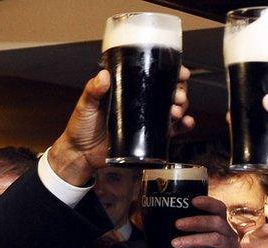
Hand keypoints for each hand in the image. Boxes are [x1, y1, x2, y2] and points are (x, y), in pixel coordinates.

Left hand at [48, 67, 192, 185]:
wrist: (80, 155)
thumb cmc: (80, 128)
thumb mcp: (85, 106)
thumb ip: (93, 91)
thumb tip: (104, 76)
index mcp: (127, 91)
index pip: (152, 76)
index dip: (170, 72)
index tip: (181, 73)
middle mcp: (139, 103)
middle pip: (167, 91)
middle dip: (179, 91)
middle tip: (177, 96)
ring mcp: (144, 120)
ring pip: (172, 109)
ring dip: (181, 107)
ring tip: (177, 111)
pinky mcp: (147, 138)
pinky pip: (170, 131)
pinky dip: (182, 126)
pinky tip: (187, 123)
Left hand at [174, 196, 240, 247]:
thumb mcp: (191, 243)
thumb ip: (182, 233)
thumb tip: (153, 223)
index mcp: (220, 226)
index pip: (219, 209)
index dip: (208, 203)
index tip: (192, 201)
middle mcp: (229, 235)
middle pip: (216, 222)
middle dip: (195, 222)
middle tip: (177, 225)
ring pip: (215, 240)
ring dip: (193, 240)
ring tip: (175, 244)